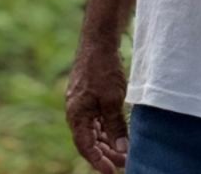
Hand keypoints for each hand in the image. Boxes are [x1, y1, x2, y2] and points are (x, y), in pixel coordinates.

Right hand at [66, 44, 129, 172]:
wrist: (98, 40)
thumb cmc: (103, 68)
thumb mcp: (112, 100)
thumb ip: (116, 126)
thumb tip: (121, 150)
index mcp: (76, 114)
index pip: (85, 146)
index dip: (98, 161)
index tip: (112, 171)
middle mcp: (76, 110)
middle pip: (89, 140)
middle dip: (106, 154)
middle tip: (124, 163)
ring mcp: (81, 102)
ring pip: (93, 130)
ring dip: (107, 142)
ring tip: (124, 151)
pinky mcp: (88, 95)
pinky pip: (95, 119)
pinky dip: (106, 128)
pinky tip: (118, 133)